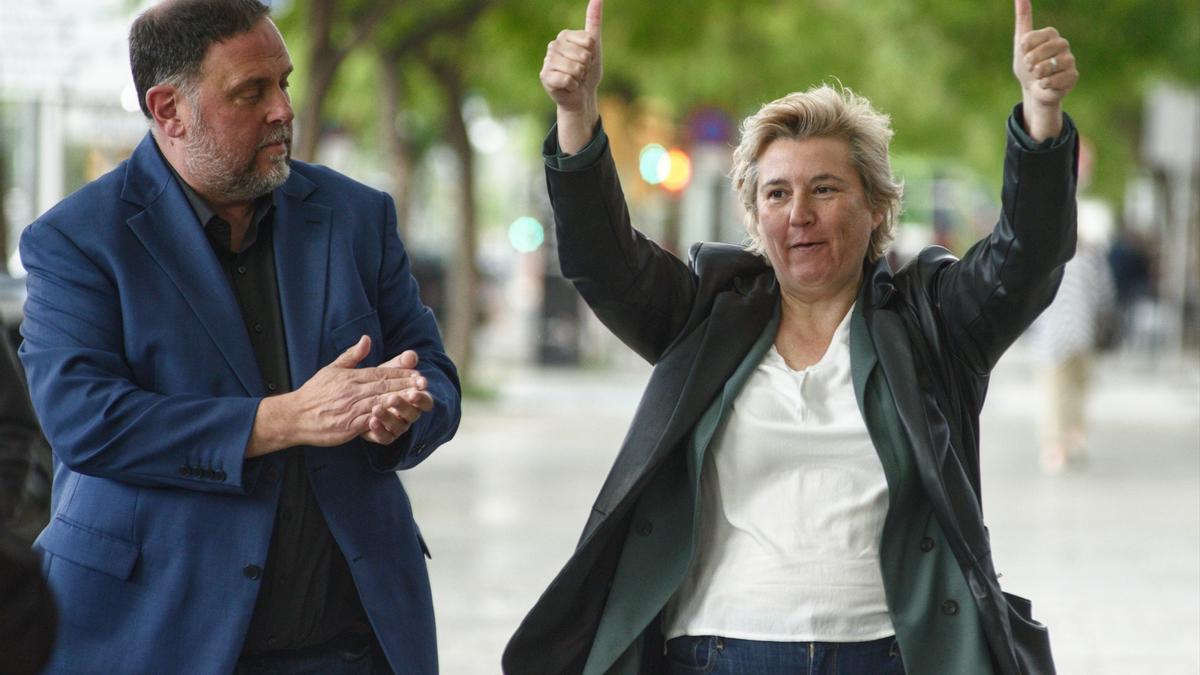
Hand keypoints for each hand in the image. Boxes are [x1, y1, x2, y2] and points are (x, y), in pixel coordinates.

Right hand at [248, 336, 425, 455]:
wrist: (295, 415)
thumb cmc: (314, 393)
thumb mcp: (332, 369)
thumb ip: (352, 355)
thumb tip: (366, 339)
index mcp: (351, 377)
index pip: (381, 373)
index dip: (401, 373)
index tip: (417, 373)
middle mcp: (353, 391)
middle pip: (384, 387)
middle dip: (406, 385)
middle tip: (424, 384)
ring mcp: (351, 409)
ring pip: (380, 403)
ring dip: (400, 400)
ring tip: (417, 399)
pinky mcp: (349, 426)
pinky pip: (370, 422)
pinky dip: (385, 419)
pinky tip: (398, 418)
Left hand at [359, 350, 434, 445]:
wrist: (354, 400)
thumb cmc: (376, 382)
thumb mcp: (386, 370)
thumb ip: (398, 363)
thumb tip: (411, 355)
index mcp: (413, 399)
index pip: (424, 399)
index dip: (422, 394)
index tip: (419, 385)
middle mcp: (408, 414)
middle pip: (414, 414)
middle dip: (404, 405)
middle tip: (393, 397)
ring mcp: (397, 427)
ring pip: (399, 426)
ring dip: (389, 417)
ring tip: (376, 409)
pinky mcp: (384, 436)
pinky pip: (385, 437)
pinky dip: (379, 430)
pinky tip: (371, 421)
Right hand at [541, 0, 602, 153]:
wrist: (582, 96)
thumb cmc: (588, 71)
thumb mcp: (594, 45)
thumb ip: (594, 20)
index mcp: (564, 36)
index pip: (589, 41)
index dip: (593, 54)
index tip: (587, 60)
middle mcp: (553, 46)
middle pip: (583, 55)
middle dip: (586, 68)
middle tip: (581, 73)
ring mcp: (547, 61)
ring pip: (575, 68)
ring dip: (580, 78)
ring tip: (575, 79)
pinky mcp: (545, 77)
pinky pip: (567, 79)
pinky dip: (573, 86)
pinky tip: (568, 87)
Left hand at [1012, 0, 1077, 141]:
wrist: (1033, 90)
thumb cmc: (1027, 65)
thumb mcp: (1021, 42)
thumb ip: (1023, 18)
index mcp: (1051, 34)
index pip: (1033, 37)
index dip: (1025, 49)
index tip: (1024, 53)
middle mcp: (1063, 44)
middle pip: (1041, 52)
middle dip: (1030, 62)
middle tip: (1031, 67)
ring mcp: (1070, 60)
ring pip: (1048, 66)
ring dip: (1037, 74)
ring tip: (1039, 76)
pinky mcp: (1073, 76)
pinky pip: (1055, 79)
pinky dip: (1045, 84)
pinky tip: (1046, 84)